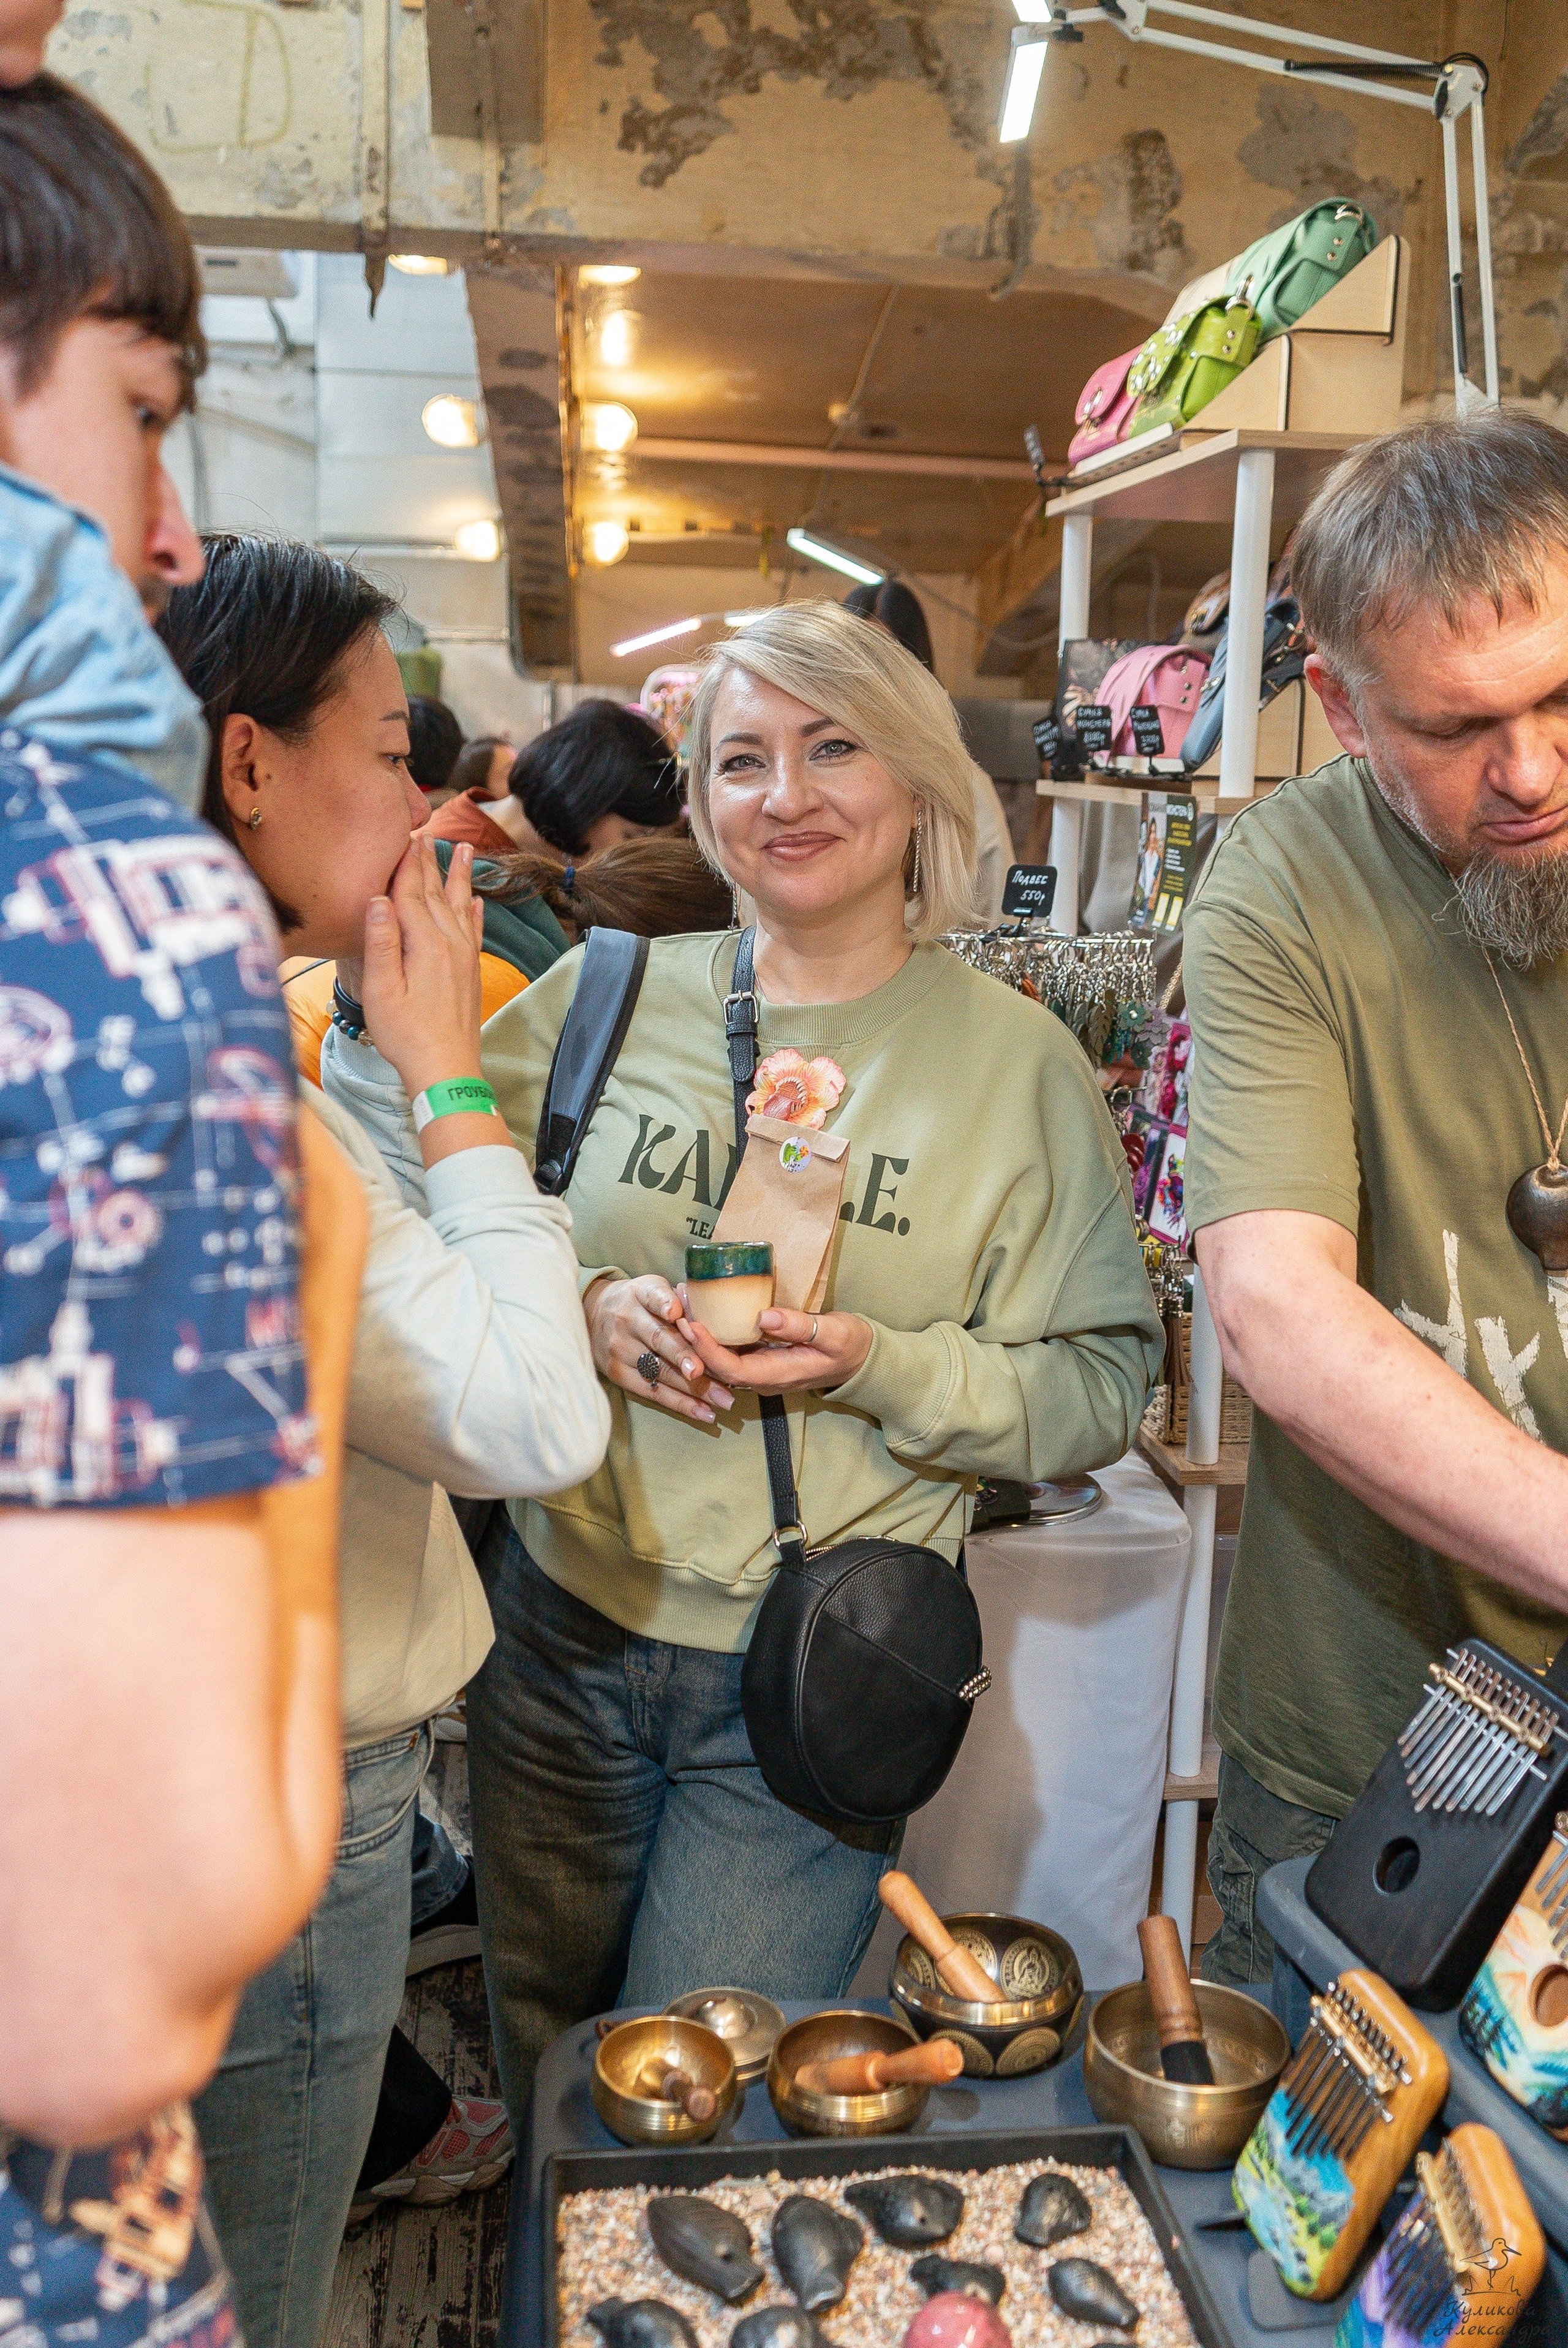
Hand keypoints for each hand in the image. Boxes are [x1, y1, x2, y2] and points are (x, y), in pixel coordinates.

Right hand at [359, 834, 483, 1100]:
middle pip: (437, 893)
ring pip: (461, 906)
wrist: (446, 1071)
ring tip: (462, 849)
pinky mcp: (471, 973)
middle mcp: (450, 944)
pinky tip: (478, 901)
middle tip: (425, 833)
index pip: (411, 893)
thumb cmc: (406, 1036)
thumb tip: (378, 899)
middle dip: (429, 862)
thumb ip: (380, 942)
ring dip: (459, 877)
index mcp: (425, 944)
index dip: (405, 864)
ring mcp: (464, 958)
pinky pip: (475, 931)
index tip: (403, 835)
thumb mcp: (380, 990)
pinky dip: (476, 912)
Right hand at [586, 1275, 734, 1426]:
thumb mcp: (653, 1289)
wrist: (594, 1316)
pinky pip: (653, 1392)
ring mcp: (621, 1349)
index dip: (664, 1303)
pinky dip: (681, 1403)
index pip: (652, 1296)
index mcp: (640, 1293)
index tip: (676, 1312)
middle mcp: (627, 1320)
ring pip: (661, 1370)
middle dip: (685, 1356)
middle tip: (706, 1369)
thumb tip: (719, 1321)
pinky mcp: (619, 1374)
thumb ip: (681, 1301)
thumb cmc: (639, 1303)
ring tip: (723, 1398)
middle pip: (659, 1339)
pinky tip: (704, 1411)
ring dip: (694, 1387)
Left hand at [680, 1303, 871, 1394]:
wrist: (859, 1359)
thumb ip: (800, 1326)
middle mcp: (761, 1377)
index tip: (692, 1324)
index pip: (731, 1368)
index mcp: (776, 1375)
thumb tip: (764, 1317)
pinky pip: (728, 1350)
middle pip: (716, 1365)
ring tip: (682, 1302)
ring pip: (718, 1358)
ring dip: (699, 1334)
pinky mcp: (758, 1358)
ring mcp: (758, 1369)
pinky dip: (712, 1331)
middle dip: (693, 1339)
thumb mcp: (833, 1334)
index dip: (708, 1349)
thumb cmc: (849, 1346)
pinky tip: (702, 1308)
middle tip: (676, 1305)